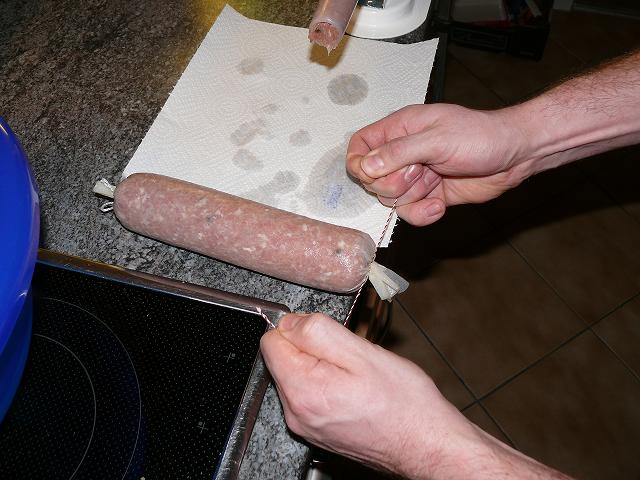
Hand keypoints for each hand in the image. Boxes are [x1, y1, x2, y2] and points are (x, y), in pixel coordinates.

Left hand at [261, 313, 490, 478]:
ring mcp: (306, 425)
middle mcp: (297, 413)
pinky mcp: (317, 430)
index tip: (328, 335)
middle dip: (313, 348)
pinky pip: (310, 394)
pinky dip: (328, 383)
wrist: (427, 445)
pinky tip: (355, 390)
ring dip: (322, 366)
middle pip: (283, 358)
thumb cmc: (404, 404)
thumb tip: (288, 322)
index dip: (299, 327)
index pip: (271, 341)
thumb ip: (317, 332)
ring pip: (298, 375)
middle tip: (350, 357)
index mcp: (302, 390)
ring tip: (356, 375)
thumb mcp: (362, 352)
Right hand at [346, 104, 532, 225]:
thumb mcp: (437, 139)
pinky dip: (422, 213)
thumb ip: (399, 152)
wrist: (514, 157)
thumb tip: (365, 165)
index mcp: (400, 129)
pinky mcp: (428, 196)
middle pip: (371, 178)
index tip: (371, 173)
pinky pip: (409, 213)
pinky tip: (439, 205)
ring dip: (411, 197)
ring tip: (434, 182)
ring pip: (390, 199)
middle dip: (392, 183)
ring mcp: (414, 176)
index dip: (359, 162)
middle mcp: (403, 154)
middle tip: (420, 171)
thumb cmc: (480, 136)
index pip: (360, 145)